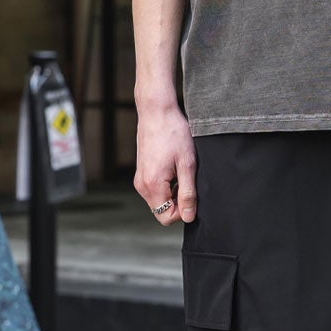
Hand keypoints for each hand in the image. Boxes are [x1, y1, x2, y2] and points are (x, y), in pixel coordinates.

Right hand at [135, 104, 196, 224]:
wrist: (156, 112)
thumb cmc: (174, 134)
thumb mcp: (187, 164)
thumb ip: (187, 193)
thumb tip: (189, 217)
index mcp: (152, 185)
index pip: (166, 217)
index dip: (183, 211)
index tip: (191, 193)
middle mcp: (142, 185)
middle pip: (161, 211)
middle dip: (177, 203)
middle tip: (187, 181)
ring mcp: (139, 179)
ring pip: (158, 201)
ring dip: (172, 193)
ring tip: (181, 172)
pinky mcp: (141, 173)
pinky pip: (155, 190)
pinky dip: (166, 186)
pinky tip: (174, 169)